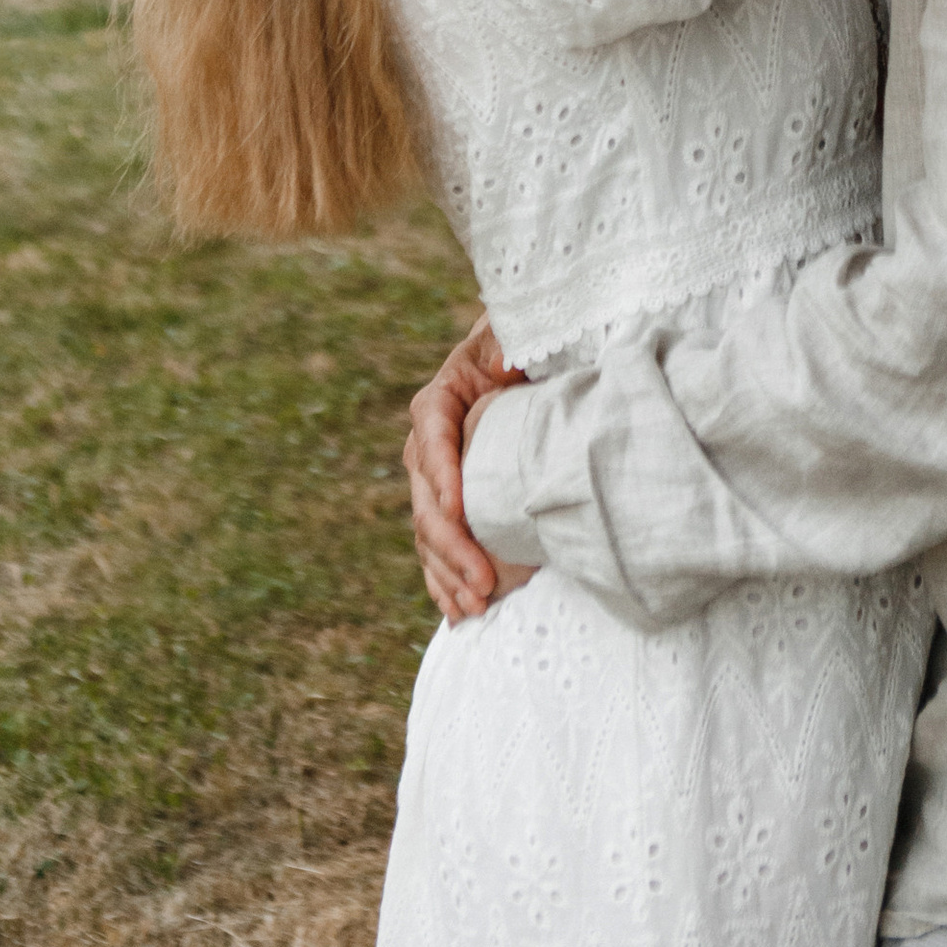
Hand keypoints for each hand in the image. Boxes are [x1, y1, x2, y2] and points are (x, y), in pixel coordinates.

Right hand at [403, 317, 536, 622]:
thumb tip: (502, 359)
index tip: (457, 510)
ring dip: (448, 574)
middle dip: (451, 545)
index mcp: (438, 402)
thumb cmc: (520, 346)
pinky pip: (437, 551)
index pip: (432, 440)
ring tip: (476, 606)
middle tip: (483, 581)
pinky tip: (459, 613)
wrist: (520, 362)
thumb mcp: (512, 334)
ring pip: (429, 535)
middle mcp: (426, 446)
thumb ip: (506, 341)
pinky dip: (444, 582)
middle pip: (427, 501)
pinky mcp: (448, 508)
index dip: (442, 476)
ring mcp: (435, 482)